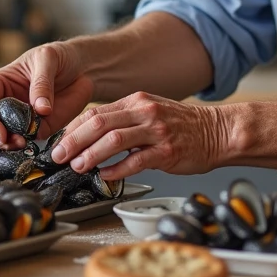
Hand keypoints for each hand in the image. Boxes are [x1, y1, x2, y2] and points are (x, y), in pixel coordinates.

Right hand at [0, 42, 93, 149]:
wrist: (83, 69)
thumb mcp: (48, 59)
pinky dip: (21, 148)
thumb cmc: (60, 57)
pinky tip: (30, 144)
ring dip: (2, 144)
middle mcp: (3, 103)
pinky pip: (21, 143)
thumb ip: (42, 82)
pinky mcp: (35, 131)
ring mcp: (17, 119)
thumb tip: (40, 109)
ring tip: (21, 143)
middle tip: (6, 138)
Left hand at [51, 92, 230, 180]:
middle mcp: (145, 112)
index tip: (58, 142)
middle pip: (99, 123)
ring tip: (77, 166)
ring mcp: (157, 131)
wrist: (218, 131)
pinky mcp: (167, 151)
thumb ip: (124, 120)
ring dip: (91, 154)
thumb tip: (91, 136)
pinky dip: (118, 169)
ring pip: (114, 140)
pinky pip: (136, 161)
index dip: (72, 128)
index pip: (95, 112)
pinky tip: (106, 175)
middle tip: (59, 155)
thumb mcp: (150, 112)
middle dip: (74, 141)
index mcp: (136, 101)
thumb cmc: (183, 126)